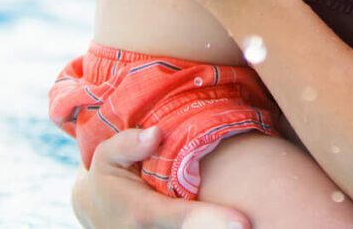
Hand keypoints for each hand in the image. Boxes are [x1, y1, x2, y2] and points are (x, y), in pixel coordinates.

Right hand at [70, 126, 249, 228]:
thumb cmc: (108, 179)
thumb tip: (156, 134)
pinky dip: (214, 225)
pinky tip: (232, 218)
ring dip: (220, 225)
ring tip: (254, 220)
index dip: (212, 220)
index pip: (181, 217)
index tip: (243, 222)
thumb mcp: (106, 157)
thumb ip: (128, 145)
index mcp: (142, 212)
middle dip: (222, 225)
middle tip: (256, 221)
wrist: (96, 212)